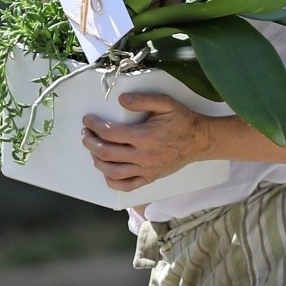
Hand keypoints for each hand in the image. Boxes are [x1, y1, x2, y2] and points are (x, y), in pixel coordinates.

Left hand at [81, 92, 214, 191]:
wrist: (200, 140)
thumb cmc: (182, 120)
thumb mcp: (165, 103)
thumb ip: (142, 99)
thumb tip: (120, 100)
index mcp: (145, 137)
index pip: (110, 133)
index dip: (94, 125)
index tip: (88, 120)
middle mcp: (143, 156)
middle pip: (106, 152)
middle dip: (90, 142)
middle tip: (85, 133)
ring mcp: (146, 170)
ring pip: (111, 171)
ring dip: (96, 160)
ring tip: (92, 149)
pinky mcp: (150, 178)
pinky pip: (126, 185)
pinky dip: (111, 181)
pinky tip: (105, 171)